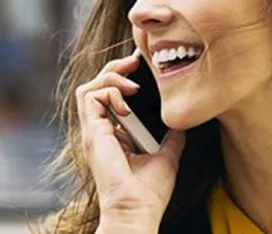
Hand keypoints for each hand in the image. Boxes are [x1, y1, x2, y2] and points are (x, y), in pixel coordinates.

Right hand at [75, 50, 186, 231]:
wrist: (138, 209)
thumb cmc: (149, 192)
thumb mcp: (168, 154)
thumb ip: (172, 135)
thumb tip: (183, 118)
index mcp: (114, 136)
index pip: (110, 98)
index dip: (123, 79)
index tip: (143, 69)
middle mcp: (100, 132)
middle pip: (96, 87)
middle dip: (115, 69)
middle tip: (136, 61)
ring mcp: (93, 132)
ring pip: (88, 88)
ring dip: (110, 77)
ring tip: (132, 83)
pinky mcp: (92, 133)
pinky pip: (90, 97)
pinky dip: (109, 92)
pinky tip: (128, 102)